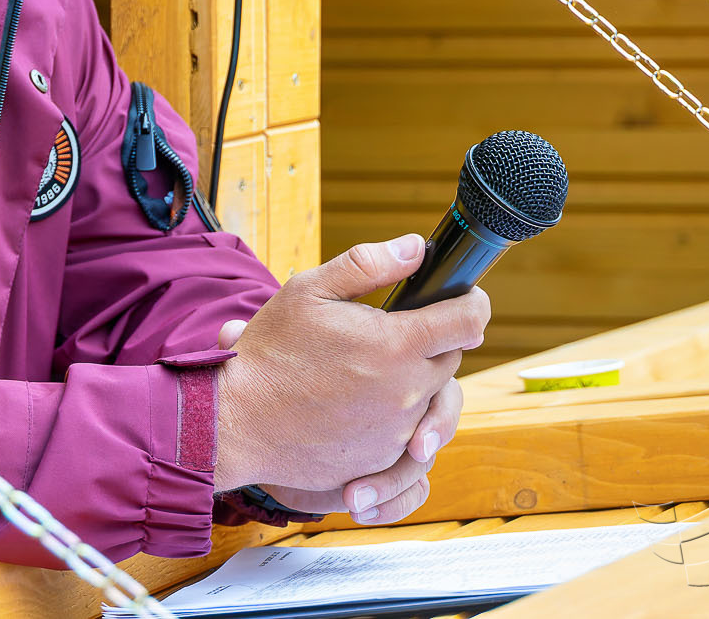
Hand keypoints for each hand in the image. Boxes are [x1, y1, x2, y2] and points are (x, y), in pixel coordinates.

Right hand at [212, 235, 487, 521]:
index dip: (472, 302)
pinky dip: (395, 417)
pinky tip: (356, 405)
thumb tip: (417, 247)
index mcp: (395, 345)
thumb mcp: (308, 291)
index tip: (463, 298)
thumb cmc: (269, 353)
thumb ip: (367, 264)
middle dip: (430, 342)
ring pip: (432, 397)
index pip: (468, 320)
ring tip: (366, 371)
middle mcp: (407, 392)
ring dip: (413, 381)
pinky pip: (411, 434)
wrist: (236, 423)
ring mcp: (398, 433)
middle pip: (451, 358)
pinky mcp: (385, 461)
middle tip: (387, 334)